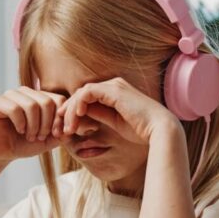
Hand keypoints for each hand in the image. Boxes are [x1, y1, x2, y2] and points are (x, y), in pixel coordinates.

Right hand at [0, 86, 66, 163]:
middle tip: (40, 137)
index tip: (57, 135)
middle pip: (47, 102)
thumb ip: (61, 132)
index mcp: (39, 96)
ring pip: (32, 105)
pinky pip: (15, 109)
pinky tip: (19, 130)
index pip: (59, 100)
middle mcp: (26, 92)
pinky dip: (20, 123)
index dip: (60, 119)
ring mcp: (11, 94)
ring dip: (33, 126)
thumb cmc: (25, 144)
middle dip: (46, 124)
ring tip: (30, 136)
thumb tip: (71, 126)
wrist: (2, 153)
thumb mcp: (49, 139)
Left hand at [54, 77, 178, 144]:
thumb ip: (99, 114)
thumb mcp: (114, 122)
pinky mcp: (114, 90)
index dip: (71, 112)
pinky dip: (78, 104)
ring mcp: (114, 86)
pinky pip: (88, 92)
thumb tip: (81, 114)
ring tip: (67, 129)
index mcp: (115, 93)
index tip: (65, 129)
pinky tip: (76, 118)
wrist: (159, 131)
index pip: (86, 98)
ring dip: (70, 111)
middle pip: (81, 94)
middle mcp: (114, 85)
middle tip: (59, 130)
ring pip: (81, 93)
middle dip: (66, 112)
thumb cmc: (141, 131)